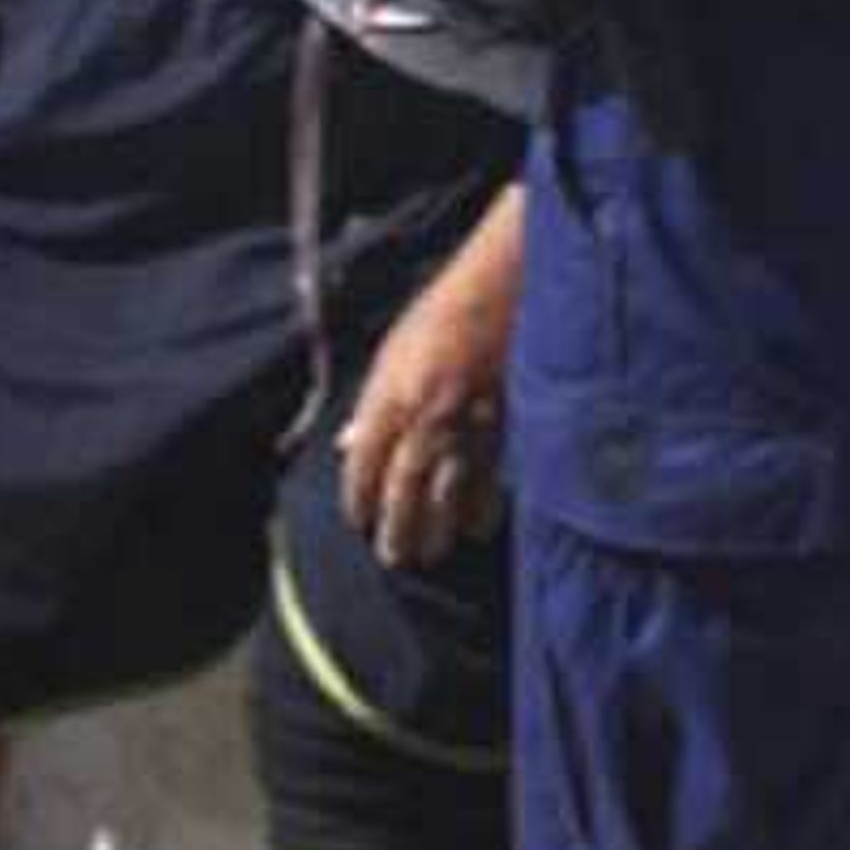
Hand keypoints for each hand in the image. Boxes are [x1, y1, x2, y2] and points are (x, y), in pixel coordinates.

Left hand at [339, 247, 518, 567]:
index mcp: (390, 396)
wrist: (501, 291)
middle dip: (397, 530)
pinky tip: (476, 527)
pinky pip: (490, 482)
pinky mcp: (504, 430)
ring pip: (447, 497)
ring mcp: (467, 428)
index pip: (364, 463)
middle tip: (394, 557)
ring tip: (431, 553)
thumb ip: (371, 404)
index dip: (358, 498)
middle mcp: (425, 418)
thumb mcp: (391, 353)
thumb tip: (346, 444)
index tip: (356, 521)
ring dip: (437, 531)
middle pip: (404, 491)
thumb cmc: (441, 315)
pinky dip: (481, 509)